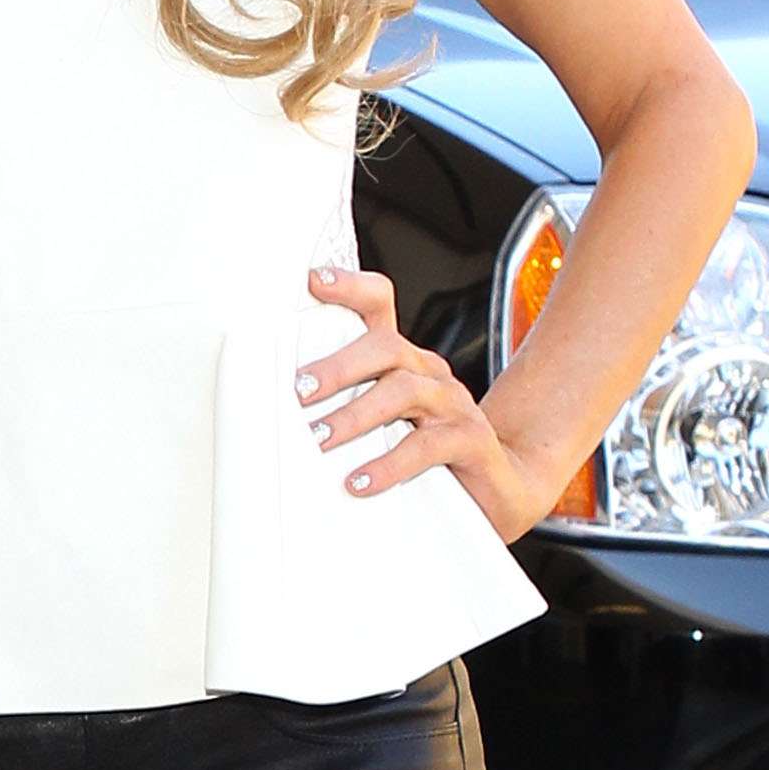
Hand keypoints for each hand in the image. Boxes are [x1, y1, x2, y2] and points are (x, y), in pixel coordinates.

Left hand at [298, 264, 561, 541]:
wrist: (497, 488)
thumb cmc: (425, 451)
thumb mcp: (380, 423)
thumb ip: (338, 407)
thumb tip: (271, 412)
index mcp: (402, 359)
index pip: (379, 305)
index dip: (350, 287)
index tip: (312, 281)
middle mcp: (428, 371)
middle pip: (386, 346)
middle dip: (339, 367)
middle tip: (299, 393)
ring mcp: (454, 403)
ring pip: (405, 391)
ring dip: (356, 415)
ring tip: (320, 440)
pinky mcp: (472, 441)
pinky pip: (429, 446)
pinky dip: (390, 465)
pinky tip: (359, 481)